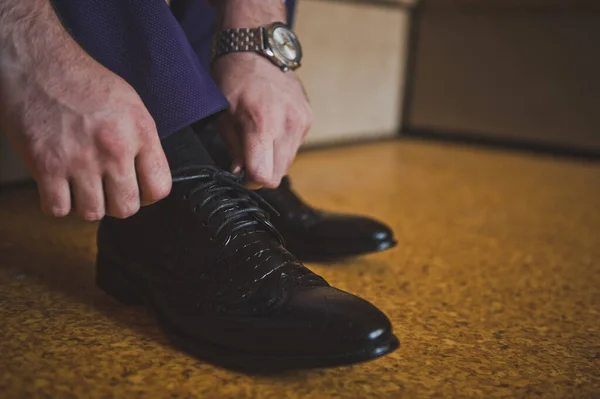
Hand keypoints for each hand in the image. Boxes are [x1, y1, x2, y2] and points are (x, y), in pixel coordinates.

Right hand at [0, 48, 170, 220]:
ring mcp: (80, 159)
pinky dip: (58, 204)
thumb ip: (143, 142)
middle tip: (108, 191)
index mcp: (140, 132)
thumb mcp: (131, 105)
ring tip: (82, 187)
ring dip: (87, 205)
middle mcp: (114, 148)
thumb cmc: (84, 82)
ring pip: (93, 213)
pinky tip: (59, 187)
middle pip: (127, 208)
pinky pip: (58, 209)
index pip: (160, 187)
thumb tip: (148, 175)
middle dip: (118, 204)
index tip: (139, 191)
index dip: (149, 195)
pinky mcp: (47, 166)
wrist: (39, 64)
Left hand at [212, 53, 311, 188]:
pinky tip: (271, 128)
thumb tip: (240, 172)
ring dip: (272, 159)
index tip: (242, 174)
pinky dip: (282, 145)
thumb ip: (233, 147)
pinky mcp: (308, 119)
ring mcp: (302, 121)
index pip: (264, 175)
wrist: (257, 49)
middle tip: (248, 157)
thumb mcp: (223, 114)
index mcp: (262, 124)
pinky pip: (295, 146)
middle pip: (278, 174)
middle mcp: (287, 124)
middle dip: (262, 171)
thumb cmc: (234, 79)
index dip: (251, 181)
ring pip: (288, 162)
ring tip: (259, 138)